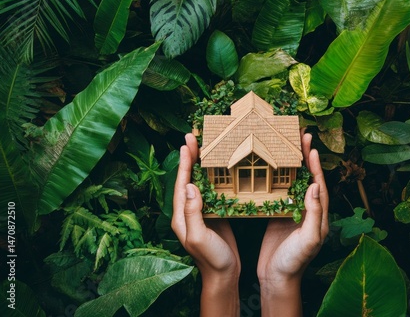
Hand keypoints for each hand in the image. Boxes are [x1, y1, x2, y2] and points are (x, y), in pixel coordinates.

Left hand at [172, 133, 239, 315]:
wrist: (224, 275)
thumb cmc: (212, 259)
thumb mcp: (199, 236)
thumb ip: (193, 212)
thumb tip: (190, 186)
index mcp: (182, 215)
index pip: (181, 183)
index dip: (184, 163)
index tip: (187, 144)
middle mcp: (189, 211)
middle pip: (188, 178)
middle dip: (190, 157)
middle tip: (194, 137)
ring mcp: (202, 212)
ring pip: (200, 182)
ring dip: (202, 164)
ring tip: (207, 146)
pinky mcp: (214, 214)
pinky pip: (212, 190)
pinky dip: (214, 176)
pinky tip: (221, 168)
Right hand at [257, 132, 328, 316]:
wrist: (277, 278)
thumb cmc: (295, 262)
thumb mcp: (308, 239)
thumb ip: (314, 214)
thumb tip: (315, 186)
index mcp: (318, 215)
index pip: (319, 184)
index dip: (315, 166)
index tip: (311, 147)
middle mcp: (307, 210)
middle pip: (307, 178)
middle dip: (305, 157)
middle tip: (300, 137)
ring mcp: (291, 211)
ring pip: (292, 182)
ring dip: (290, 164)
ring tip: (285, 145)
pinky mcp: (278, 215)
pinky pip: (278, 192)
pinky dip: (276, 178)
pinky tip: (268, 167)